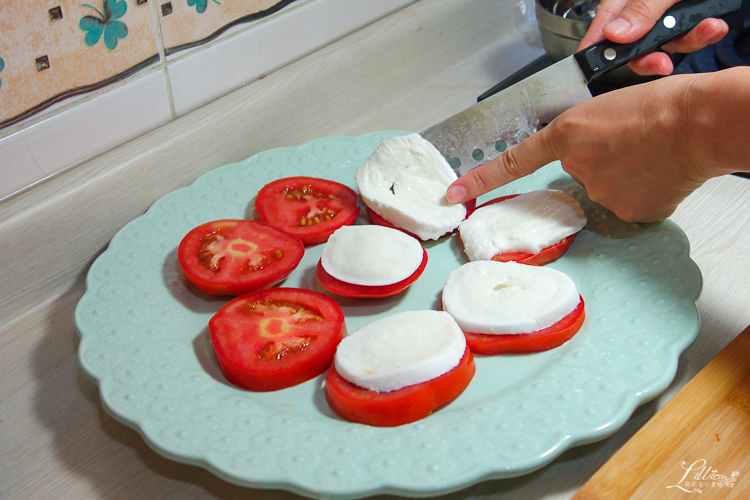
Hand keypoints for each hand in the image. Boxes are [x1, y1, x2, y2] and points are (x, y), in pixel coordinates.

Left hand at [446, 73, 718, 222]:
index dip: (481, 178)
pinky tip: (659, 175)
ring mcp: (600, 193)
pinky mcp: (626, 212)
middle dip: (600, 164)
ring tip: (651, 156)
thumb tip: (590, 161)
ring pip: (606, 190)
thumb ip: (584, 138)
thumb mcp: (606, 108)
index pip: (512, 161)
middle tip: (632, 146)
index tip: (455, 194)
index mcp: (567, 134)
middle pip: (579, 174)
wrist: (699, 124)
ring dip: (624, 178)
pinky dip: (643, 193)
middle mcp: (577, 167)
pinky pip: (629, 205)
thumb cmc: (660, 106)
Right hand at [578, 0, 728, 75]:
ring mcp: (666, 14)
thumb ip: (641, 7)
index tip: (595, 65)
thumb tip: (616, 33)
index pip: (604, 25)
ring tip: (708, 28)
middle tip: (660, 63)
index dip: (597, 47)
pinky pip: (691, 35)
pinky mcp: (689, 16)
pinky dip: (704, 33)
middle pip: (633, 44)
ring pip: (667, 43)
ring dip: (689, 41)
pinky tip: (713, 25)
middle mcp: (643, 7)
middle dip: (649, 57)